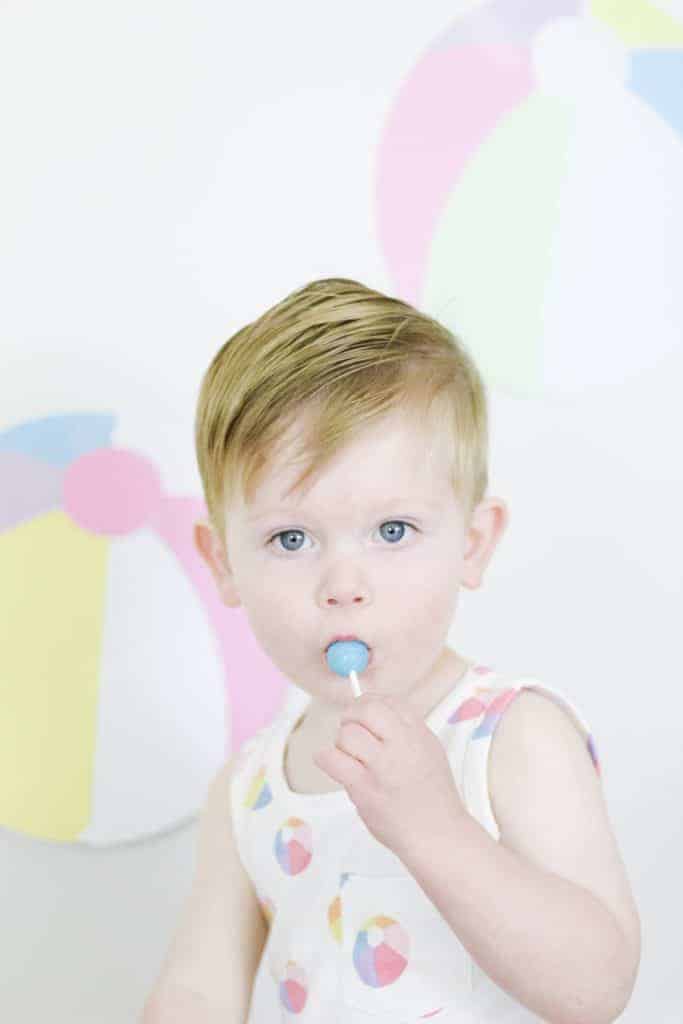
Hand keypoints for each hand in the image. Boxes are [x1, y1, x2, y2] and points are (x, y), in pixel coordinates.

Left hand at [312, 690, 467, 854]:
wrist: (438, 835)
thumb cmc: (433, 798)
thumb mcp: (430, 752)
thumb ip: (405, 731)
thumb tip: (374, 712)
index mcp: (419, 734)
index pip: (388, 700)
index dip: (370, 703)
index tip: (363, 714)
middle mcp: (402, 744)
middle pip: (367, 709)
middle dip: (352, 715)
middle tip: (351, 730)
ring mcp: (382, 766)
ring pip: (347, 734)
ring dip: (342, 744)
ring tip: (350, 758)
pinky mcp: (364, 787)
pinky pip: (331, 759)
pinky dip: (326, 758)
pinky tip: (334, 765)